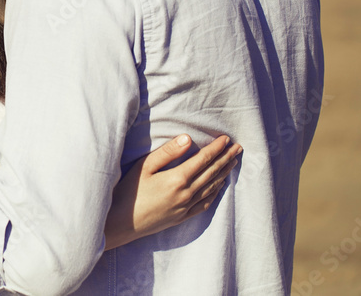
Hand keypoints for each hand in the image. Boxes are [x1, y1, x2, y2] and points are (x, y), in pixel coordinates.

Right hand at [105, 134, 241, 247]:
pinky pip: (205, 203)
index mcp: (177, 179)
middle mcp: (186, 194)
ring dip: (224, 173)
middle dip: (226, 159)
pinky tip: (219, 186)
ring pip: (211, 188)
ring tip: (233, 163)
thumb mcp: (144, 166)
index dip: (216, 149)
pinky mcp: (182, 216)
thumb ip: (167, 152)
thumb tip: (188, 139)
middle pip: (212, 173)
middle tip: (238, 148)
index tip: (226, 139)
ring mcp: (186, 207)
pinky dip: (215, 192)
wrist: (122, 222)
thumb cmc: (129, 191)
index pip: (203, 160)